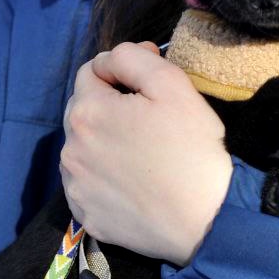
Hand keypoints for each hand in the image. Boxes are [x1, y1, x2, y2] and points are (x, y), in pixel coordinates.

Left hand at [60, 42, 232, 266]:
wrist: (208, 221)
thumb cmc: (193, 150)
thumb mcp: (172, 85)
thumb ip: (133, 58)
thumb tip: (112, 59)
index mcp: (86, 112)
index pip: (91, 73)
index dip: (122, 73)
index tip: (151, 87)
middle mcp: (70, 150)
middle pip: (83, 111)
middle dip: (109, 108)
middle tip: (150, 122)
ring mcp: (76, 187)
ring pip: (84, 148)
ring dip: (105, 142)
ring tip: (143, 153)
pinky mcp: (86, 216)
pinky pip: (88, 185)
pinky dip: (104, 177)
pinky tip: (134, 182)